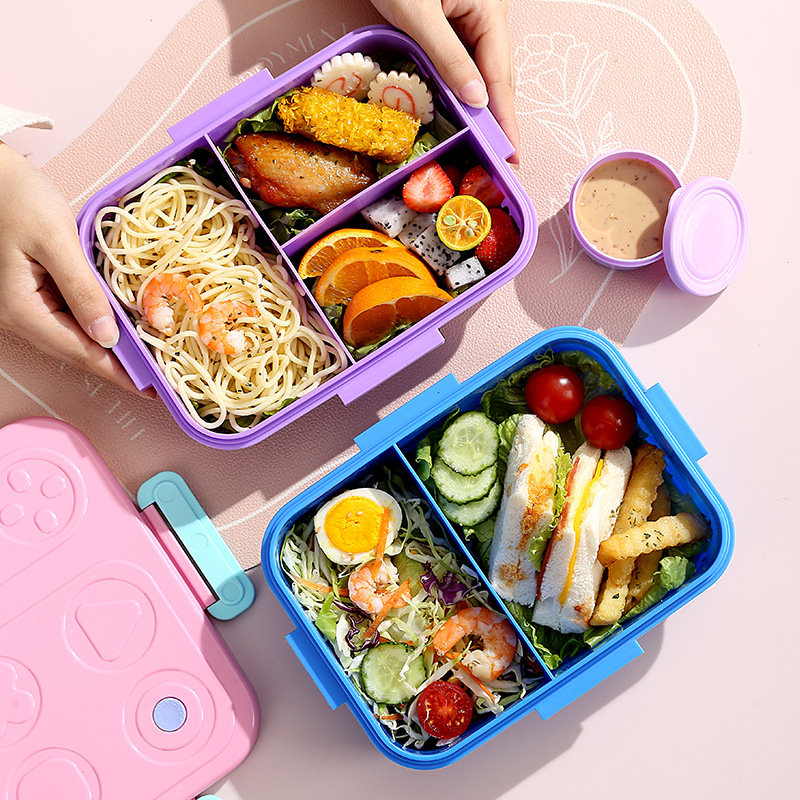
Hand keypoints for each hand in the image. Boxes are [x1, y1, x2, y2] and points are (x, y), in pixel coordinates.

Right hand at [0, 142, 141, 392]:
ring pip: (74, 338)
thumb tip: (107, 334)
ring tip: (148, 356)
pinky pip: (69, 319)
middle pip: (77, 351)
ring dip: (110, 348)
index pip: (80, 353)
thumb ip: (82, 288)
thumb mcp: (55, 240)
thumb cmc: (18, 199)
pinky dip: (98, 326)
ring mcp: (23, 308)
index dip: (118, 373)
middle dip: (118, 365)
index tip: (150, 389)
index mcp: (22, 311)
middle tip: (159, 376)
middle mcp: (19, 318)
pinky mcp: (31, 295)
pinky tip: (122, 328)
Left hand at [369, 0, 518, 162]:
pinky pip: (463, 60)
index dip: (506, 118)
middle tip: (503, 159)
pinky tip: (464, 111)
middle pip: (496, 76)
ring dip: (482, 107)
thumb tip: (476, 100)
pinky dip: (463, 88)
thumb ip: (447, 57)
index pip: (500, 76)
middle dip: (499, 119)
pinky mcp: (453, 20)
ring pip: (480, 70)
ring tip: (488, 143)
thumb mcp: (418, 14)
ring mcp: (472, 17)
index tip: (513, 153)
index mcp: (489, 10)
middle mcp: (487, 15)